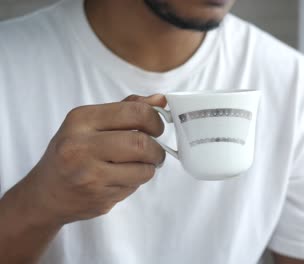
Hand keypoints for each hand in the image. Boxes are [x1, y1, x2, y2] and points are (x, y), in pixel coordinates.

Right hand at [21, 94, 166, 225]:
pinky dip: (136, 182)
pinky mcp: (98, 197)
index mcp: (81, 119)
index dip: (155, 120)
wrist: (46, 194)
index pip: (135, 112)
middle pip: (141, 143)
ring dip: (149, 168)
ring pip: (143, 168)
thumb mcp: (90, 123)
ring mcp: (89, 174)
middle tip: (155, 152)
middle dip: (157, 149)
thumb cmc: (72, 152)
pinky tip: (122, 178)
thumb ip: (126, 109)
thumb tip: (160, 100)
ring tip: (140, 165)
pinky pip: (134, 186)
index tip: (156, 129)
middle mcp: (81, 145)